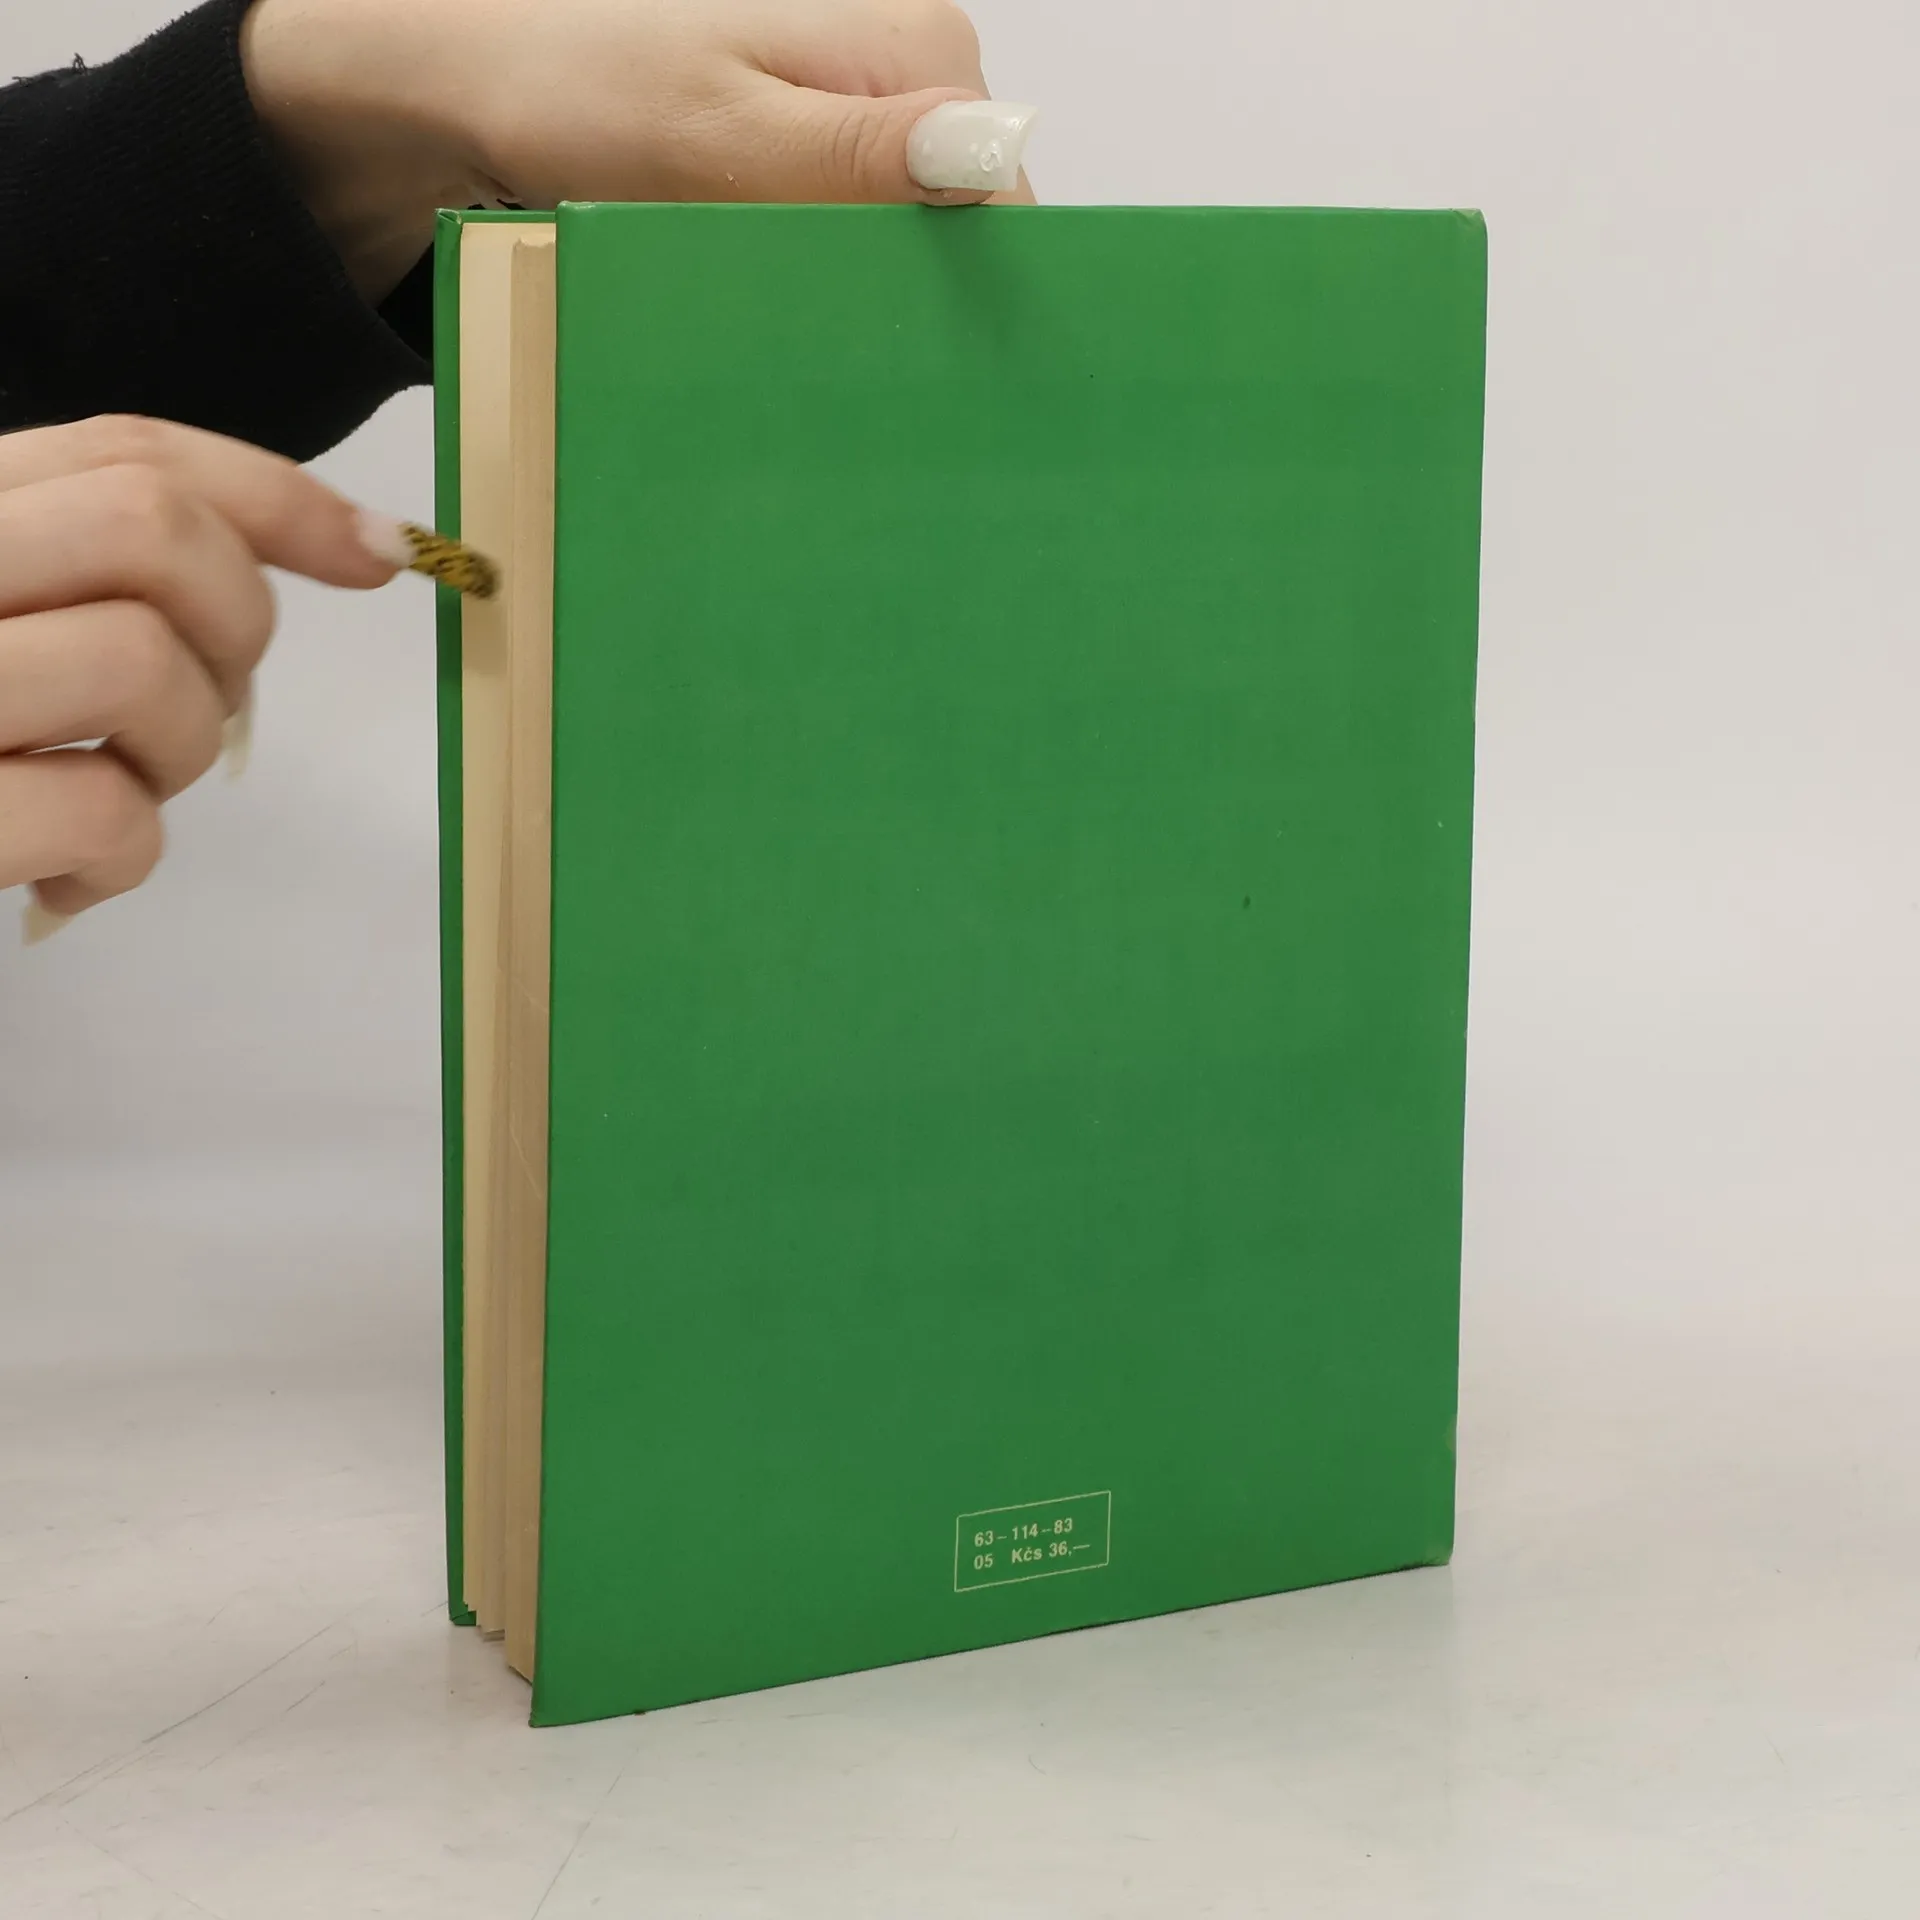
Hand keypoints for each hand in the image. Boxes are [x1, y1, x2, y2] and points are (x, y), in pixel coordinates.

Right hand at [0, 418, 407, 926]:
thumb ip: (83, 567)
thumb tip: (331, 547)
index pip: (121, 448)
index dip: (277, 493)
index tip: (378, 552)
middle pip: (152, 529)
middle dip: (236, 624)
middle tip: (200, 702)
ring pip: (145, 663)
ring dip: (180, 751)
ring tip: (112, 789)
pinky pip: (106, 810)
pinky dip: (123, 860)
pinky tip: (67, 879)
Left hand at [241, 0, 1032, 300]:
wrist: (478, 100)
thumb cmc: (583, 92)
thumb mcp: (722, 129)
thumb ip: (857, 150)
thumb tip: (986, 156)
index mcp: (915, 50)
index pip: (1003, 198)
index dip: (980, 294)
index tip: (939, 373)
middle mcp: (900, 86)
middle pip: (959, 231)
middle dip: (918, 310)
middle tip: (862, 385)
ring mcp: (856, 133)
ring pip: (905, 254)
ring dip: (867, 316)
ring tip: (820, 369)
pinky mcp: (810, 174)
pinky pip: (851, 255)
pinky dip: (824, 303)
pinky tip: (790, 340)